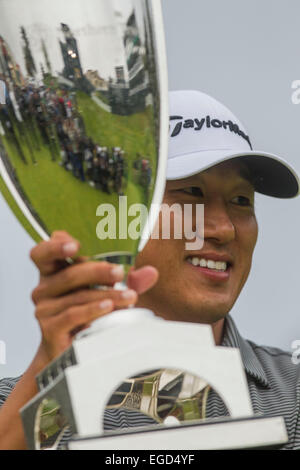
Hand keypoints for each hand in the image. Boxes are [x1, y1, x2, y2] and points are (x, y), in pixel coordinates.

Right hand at [30, 231, 157, 367]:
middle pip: (69, 273)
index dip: (55, 246)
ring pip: (78, 296)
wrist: (69, 351)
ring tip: (130, 297)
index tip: (76, 245)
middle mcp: (44, 288)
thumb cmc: (86, 314)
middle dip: (98, 271)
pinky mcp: (50, 328)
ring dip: (107, 295)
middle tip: (119, 272)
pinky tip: (109, 307)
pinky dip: (93, 310)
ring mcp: (44, 309)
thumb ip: (128, 280)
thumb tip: (152, 272)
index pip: (43, 252)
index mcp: (52, 272)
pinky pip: (73, 315)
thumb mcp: (107, 292)